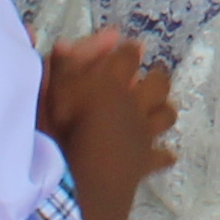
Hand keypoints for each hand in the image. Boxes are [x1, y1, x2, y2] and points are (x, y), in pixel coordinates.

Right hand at [37, 31, 176, 184]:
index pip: (127, 58)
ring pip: (166, 115)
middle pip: (157, 84)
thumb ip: (60, 66)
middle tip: (155, 75)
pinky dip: (165, 155)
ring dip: (165, 109)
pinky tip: (168, 155)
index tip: (133, 47)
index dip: (130, 51)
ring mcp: (143, 133)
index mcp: (112, 82)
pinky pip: (162, 157)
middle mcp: (134, 104)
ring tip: (163, 107)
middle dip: (158, 77)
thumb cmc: (62, 130)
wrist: (83, 177)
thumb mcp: (51, 92)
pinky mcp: (146, 160)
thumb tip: (64, 42)